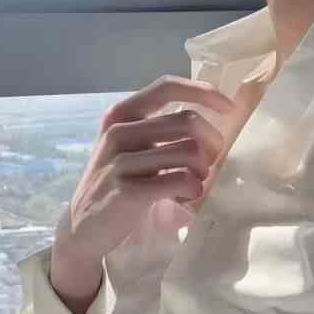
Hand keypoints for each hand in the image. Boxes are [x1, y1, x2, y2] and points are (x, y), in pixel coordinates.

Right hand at [50, 75, 234, 313]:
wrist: (85, 226)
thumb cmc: (117, 182)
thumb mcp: (130, 148)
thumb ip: (159, 131)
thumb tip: (209, 126)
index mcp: (121, 114)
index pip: (167, 87)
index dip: (203, 92)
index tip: (228, 107)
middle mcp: (118, 131)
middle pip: (188, 121)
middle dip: (212, 143)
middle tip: (209, 163)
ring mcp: (120, 161)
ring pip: (189, 152)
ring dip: (203, 171)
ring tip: (194, 183)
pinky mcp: (128, 191)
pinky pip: (182, 181)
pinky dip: (193, 190)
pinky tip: (184, 197)